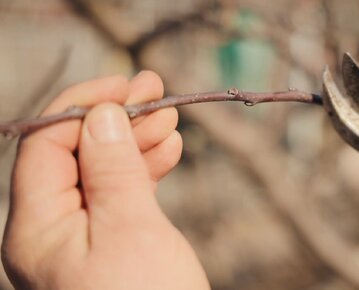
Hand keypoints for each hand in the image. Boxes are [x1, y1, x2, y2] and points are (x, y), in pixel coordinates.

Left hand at [1, 71, 209, 289]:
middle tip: (154, 90)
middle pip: (74, 155)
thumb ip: (111, 168)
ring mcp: (81, 240)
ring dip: (134, 141)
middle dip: (115, 118)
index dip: (84, 107)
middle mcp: (50, 233)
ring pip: (101, 173)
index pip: (45, 145)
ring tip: (168, 117)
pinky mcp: (109, 247)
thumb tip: (101, 115)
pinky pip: (120, 197)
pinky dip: (144, 170)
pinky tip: (167, 152)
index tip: (126, 87)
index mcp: (36, 229)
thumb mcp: (131, 229)